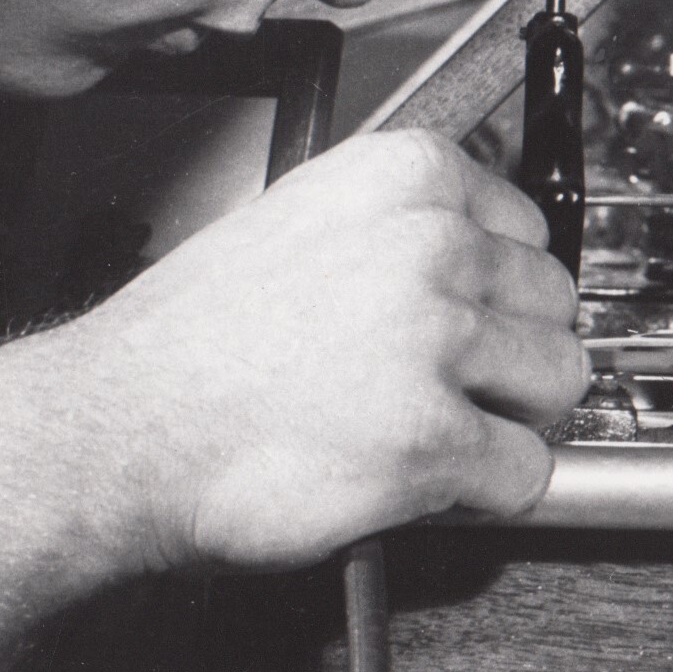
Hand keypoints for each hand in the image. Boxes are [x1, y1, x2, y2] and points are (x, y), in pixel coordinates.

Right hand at [21, 127, 587, 575]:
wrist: (114, 428)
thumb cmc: (192, 341)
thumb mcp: (305, 220)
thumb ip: (401, 225)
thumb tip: (483, 252)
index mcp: (406, 176)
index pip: (531, 230)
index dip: (500, 294)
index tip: (474, 323)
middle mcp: (431, 243)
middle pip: (555, 307)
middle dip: (514, 359)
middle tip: (454, 390)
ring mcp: (435, 339)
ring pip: (558, 386)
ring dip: (513, 422)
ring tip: (442, 432)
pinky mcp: (431, 437)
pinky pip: (527, 475)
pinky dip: (492, 495)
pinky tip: (431, 483)